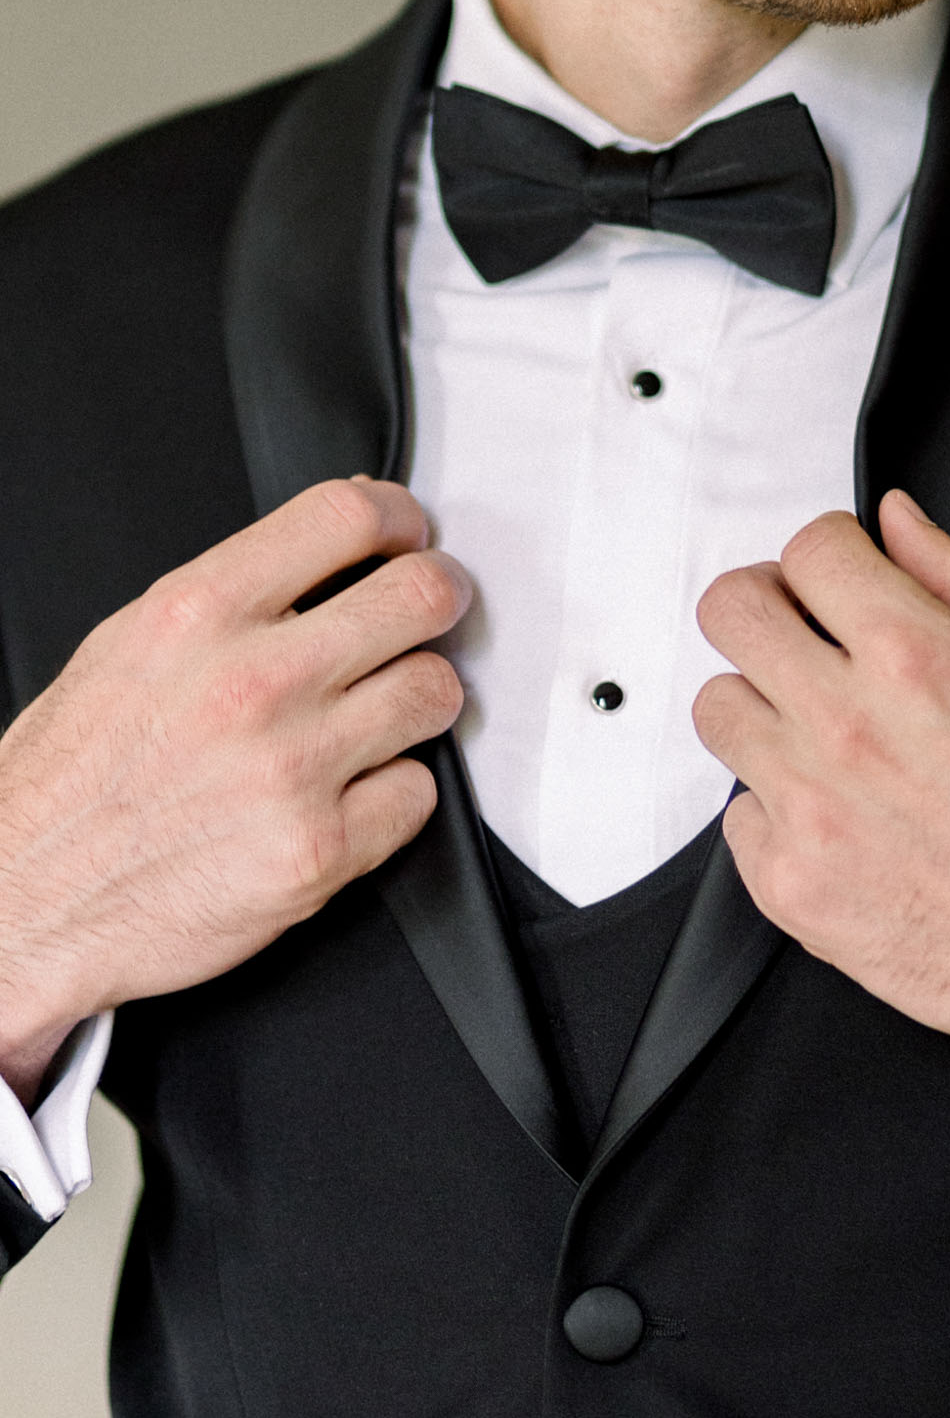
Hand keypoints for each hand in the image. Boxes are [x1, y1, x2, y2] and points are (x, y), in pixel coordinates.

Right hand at [0, 479, 469, 1106]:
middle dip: (441, 598)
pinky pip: (419, 794)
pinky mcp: (320, 850)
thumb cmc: (70, 781)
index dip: (399, 518)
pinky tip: (353, 791)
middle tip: (435, 610)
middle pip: (421, 597)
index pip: (343, 517)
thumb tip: (329, 552)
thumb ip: (232, 596)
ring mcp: (294, 769)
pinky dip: (396, 792)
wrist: (27, 900)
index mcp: (197, 614)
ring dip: (422, 699)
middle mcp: (253, 683)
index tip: (411, 535)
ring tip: (384, 711)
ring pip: (436, 693)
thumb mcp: (129, 647)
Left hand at [693, 492, 949, 1141]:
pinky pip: (736, 815)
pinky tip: (839, 813)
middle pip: (731, 612)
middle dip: (770, 605)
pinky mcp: (793, 886)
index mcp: (919, 657)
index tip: (842, 577)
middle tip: (806, 631)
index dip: (829, 554)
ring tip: (823, 730)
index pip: (807, 549)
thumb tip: (901, 525)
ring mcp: (812, 810)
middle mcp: (850, 727)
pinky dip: (778, 808)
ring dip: (765, 706)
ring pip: (718, 709)